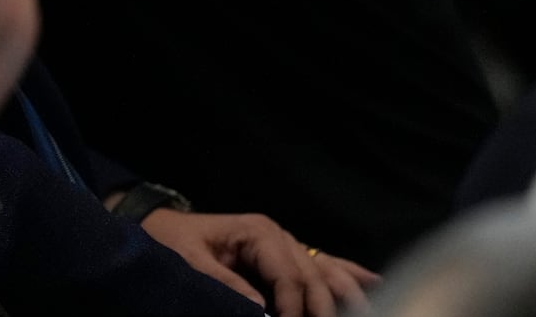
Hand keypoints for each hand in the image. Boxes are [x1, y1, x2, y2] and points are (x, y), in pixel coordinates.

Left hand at [140, 208, 378, 316]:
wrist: (162, 226)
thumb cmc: (173, 241)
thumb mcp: (190, 261)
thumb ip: (224, 283)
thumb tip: (260, 309)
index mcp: (258, 232)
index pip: (288, 274)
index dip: (295, 305)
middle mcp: (277, 235)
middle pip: (312, 274)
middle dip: (324, 306)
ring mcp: (284, 243)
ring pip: (324, 269)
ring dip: (345, 292)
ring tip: (368, 312)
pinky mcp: (283, 253)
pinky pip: (320, 263)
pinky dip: (346, 273)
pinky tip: (373, 281)